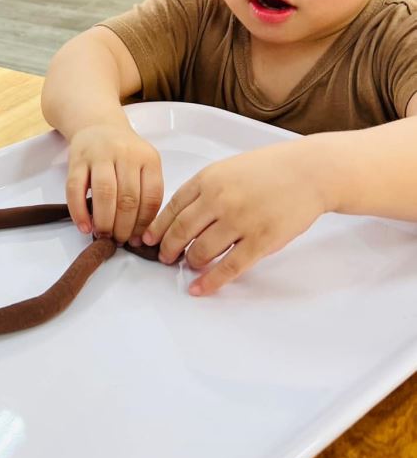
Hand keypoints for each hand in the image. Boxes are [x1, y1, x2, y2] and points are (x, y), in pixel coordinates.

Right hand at [65, 122, 163, 242]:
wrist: (98, 124)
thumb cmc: (124, 153)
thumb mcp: (143, 165)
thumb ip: (144, 195)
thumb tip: (140, 237)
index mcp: (148, 158)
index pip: (151, 197)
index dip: (144, 224)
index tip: (137, 240)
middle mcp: (125, 153)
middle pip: (128, 198)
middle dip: (123, 227)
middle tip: (118, 241)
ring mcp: (99, 154)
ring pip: (104, 193)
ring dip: (104, 221)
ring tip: (103, 236)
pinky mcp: (76, 159)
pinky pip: (75, 189)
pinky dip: (79, 212)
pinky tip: (84, 227)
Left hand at [143, 141, 328, 294]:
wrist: (308, 172)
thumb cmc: (269, 169)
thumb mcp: (228, 169)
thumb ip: (204, 190)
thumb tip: (181, 216)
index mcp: (208, 179)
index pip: (172, 208)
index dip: (157, 228)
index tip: (148, 240)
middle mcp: (219, 200)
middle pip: (181, 232)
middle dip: (168, 248)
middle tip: (165, 257)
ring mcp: (240, 221)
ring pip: (201, 251)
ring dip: (190, 262)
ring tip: (190, 264)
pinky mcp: (260, 241)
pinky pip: (229, 267)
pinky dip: (210, 281)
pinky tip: (199, 288)